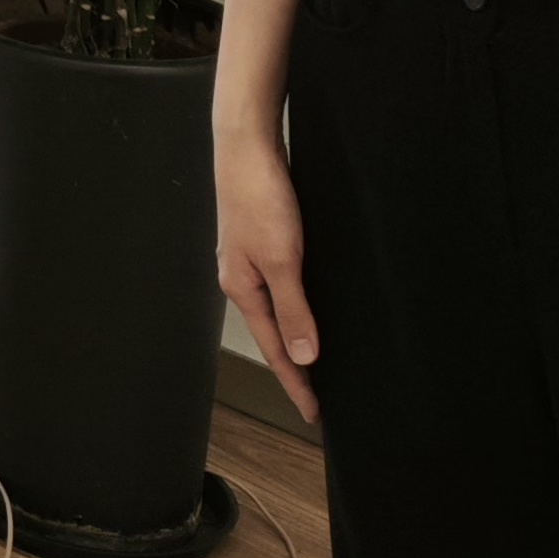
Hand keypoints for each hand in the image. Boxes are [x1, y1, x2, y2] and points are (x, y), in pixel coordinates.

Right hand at [215, 123, 322, 428]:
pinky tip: (310, 305)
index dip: (296, 381)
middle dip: (293, 365)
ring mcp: (249, 257)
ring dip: (294, 335)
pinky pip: (281, 285)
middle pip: (272, 332)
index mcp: (241, 288)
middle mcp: (241, 277)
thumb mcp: (282, 259)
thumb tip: (304, 356)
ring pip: (276, 308)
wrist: (246, 144)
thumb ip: (293, 308)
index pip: (274, 347)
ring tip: (315, 361)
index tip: (313, 413)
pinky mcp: (260, 238)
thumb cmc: (259, 197)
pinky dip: (295, 306)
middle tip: (317, 397)